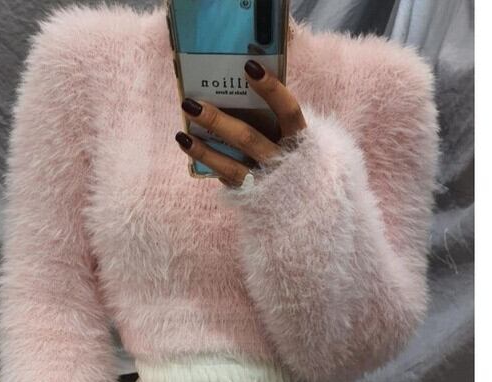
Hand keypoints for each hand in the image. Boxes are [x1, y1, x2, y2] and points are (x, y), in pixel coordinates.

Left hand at [174, 59, 307, 186]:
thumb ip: (274, 115)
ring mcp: (268, 182)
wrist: (309, 207)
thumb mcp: (295, 136)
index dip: (271, 89)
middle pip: (248, 138)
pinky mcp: (254, 198)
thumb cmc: (297, 157)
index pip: (289, 111)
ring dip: (204, 150)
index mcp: (301, 140)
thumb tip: (241, 82)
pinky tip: (194, 151)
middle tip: (190, 104)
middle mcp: (284, 161)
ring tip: (182, 136)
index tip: (249, 66)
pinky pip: (229, 180)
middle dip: (216, 120)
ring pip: (232, 166)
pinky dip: (211, 165)